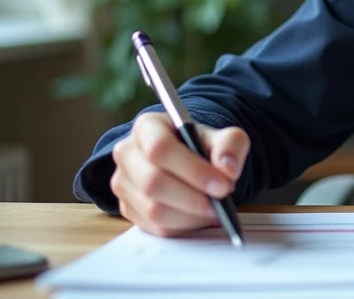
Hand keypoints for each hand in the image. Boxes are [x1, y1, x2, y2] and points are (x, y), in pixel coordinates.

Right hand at [110, 112, 249, 237]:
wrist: (187, 158)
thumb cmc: (201, 145)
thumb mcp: (223, 136)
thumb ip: (230, 145)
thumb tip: (227, 168)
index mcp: (147, 127)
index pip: (160, 148)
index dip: (192, 170)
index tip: (223, 185)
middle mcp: (127, 153)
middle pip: (153, 182)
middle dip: (193, 198)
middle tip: (222, 203)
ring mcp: (122, 182)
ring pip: (153, 210)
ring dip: (190, 216)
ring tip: (215, 211)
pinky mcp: (127, 208)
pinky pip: (154, 226)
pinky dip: (183, 226)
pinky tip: (201, 218)